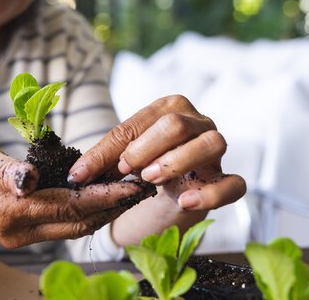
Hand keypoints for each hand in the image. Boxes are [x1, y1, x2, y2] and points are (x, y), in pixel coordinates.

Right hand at [0, 142, 154, 247]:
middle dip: (112, 206)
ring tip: (127, 194)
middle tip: (141, 188)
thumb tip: (31, 179)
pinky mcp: (20, 234)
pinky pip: (60, 226)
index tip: (131, 185)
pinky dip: (83, 214)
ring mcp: (19, 236)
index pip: (68, 204)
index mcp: (9, 209)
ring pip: (72, 228)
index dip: (103, 195)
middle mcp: (18, 230)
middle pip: (77, 221)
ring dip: (101, 213)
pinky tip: (97, 201)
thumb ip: (4, 169)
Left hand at [68, 95, 245, 210]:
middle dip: (144, 148)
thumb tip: (75, 176)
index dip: (108, 149)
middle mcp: (196, 121)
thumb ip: (102, 160)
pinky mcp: (227, 177)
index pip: (137, 123)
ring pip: (210, 144)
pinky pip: (233, 183)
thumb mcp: (122, 158)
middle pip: (175, 124)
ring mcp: (216, 148)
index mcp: (168, 107)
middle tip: (125, 170)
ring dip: (176, 161)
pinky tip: (185, 200)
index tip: (84, 174)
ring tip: (150, 178)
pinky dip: (211, 193)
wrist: (173, 188)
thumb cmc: (146, 163)